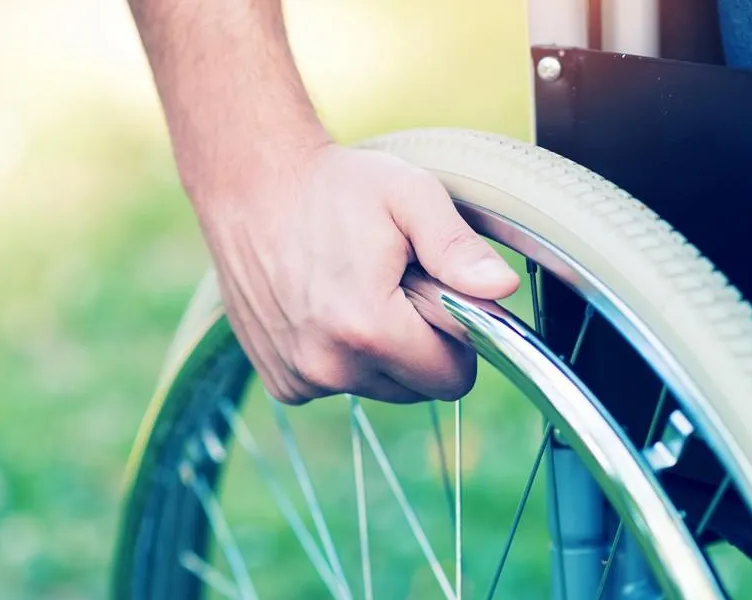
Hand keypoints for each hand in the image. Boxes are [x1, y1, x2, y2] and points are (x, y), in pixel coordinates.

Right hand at [191, 142, 519, 403]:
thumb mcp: (410, 197)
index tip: (435, 293)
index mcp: (371, 329)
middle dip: (420, 344)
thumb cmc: (336, 186)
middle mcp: (331, 366)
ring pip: (380, 387)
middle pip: (418, 388)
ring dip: (382, 350)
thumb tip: (501, 290)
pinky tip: (325, 306)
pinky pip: (338, 384)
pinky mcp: (280, 380)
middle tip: (395, 285)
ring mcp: (301, 378)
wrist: (249, 184)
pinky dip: (343, 355)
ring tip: (357, 290)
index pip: (453, 378)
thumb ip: (458, 249)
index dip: (458, 337)